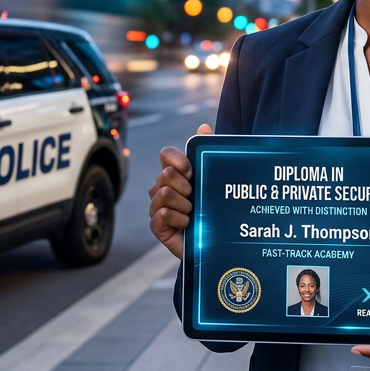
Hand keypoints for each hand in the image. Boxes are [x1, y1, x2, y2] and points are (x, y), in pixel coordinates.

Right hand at [147, 123, 211, 258]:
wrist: (211, 244)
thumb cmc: (211, 210)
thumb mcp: (212, 180)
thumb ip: (207, 153)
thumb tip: (203, 126)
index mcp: (175, 174)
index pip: (166, 154)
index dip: (178, 159)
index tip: (192, 171)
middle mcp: (162, 187)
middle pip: (166, 174)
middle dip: (185, 185)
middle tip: (195, 196)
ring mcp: (157, 207)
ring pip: (164, 193)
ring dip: (184, 204)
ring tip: (192, 212)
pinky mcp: (157, 226)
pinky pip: (162, 214)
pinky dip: (178, 219)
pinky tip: (188, 224)